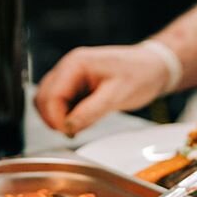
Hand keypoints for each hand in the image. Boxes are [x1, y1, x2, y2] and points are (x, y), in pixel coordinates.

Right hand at [34, 44, 170, 134]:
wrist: (154, 67)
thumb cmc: (140, 73)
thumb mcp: (116, 95)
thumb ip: (90, 111)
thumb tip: (68, 127)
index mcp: (76, 63)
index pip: (50, 95)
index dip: (55, 118)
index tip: (69, 132)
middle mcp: (69, 66)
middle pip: (43, 97)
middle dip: (53, 118)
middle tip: (73, 132)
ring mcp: (71, 74)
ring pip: (48, 100)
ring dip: (58, 117)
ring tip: (80, 124)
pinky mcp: (76, 84)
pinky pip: (60, 102)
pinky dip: (66, 114)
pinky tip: (83, 118)